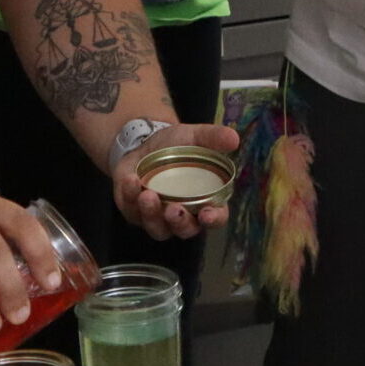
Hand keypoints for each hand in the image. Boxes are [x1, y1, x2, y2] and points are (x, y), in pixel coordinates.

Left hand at [111, 121, 240, 240]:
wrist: (143, 141)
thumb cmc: (176, 145)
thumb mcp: (194, 135)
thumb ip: (213, 137)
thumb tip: (234, 138)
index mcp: (205, 200)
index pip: (216, 218)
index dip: (214, 219)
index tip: (208, 215)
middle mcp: (184, 215)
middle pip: (185, 230)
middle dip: (179, 223)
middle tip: (172, 209)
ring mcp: (158, 217)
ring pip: (157, 229)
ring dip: (152, 214)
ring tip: (147, 194)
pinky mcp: (135, 213)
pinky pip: (132, 212)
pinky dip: (130, 197)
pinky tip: (130, 180)